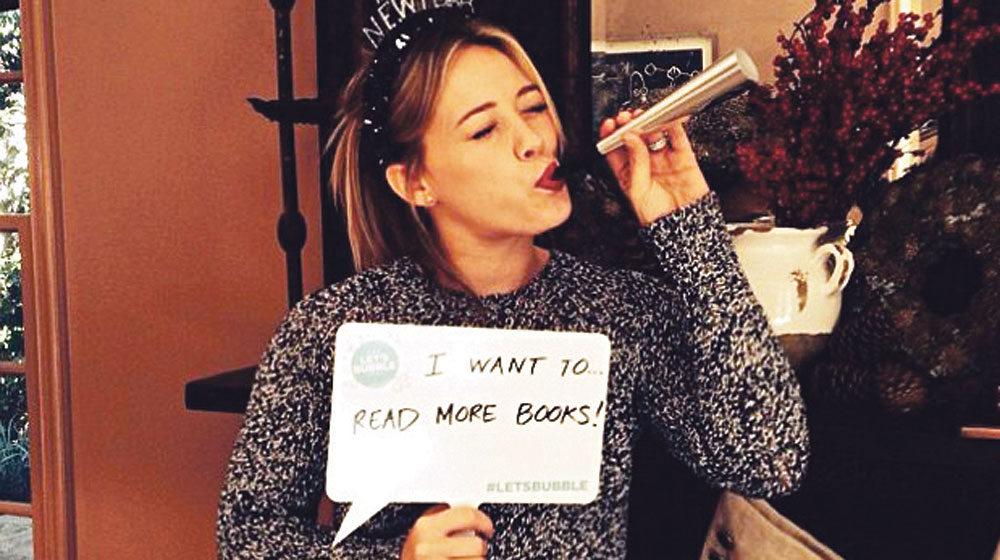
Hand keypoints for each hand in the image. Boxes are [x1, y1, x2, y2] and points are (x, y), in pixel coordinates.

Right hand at [400, 504, 493, 559]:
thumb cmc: (413, 557)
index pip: (465, 515)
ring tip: (464, 558)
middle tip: (477, 548)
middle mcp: (429, 545)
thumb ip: (440, 520)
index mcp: (425, 526)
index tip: (486, 525)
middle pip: (475, 543)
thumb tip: (469, 510)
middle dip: (479, 546)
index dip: (482, 519)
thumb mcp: (420, 534)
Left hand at [599, 109, 709, 224]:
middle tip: (628, 118)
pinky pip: (678, 137)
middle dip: (631, 125)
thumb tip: (629, 137)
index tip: (611, 124)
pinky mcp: (683, 157)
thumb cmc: (657, 217)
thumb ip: (634, 161)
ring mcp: (664, 159)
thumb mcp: (637, 190)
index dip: (612, 134)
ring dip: (650, 122)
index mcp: (628, 173)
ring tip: (646, 118)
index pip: (616, 149)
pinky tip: (666, 119)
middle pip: (636, 137)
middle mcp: (645, 164)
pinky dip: (674, 125)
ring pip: (655, 134)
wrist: (683, 228)